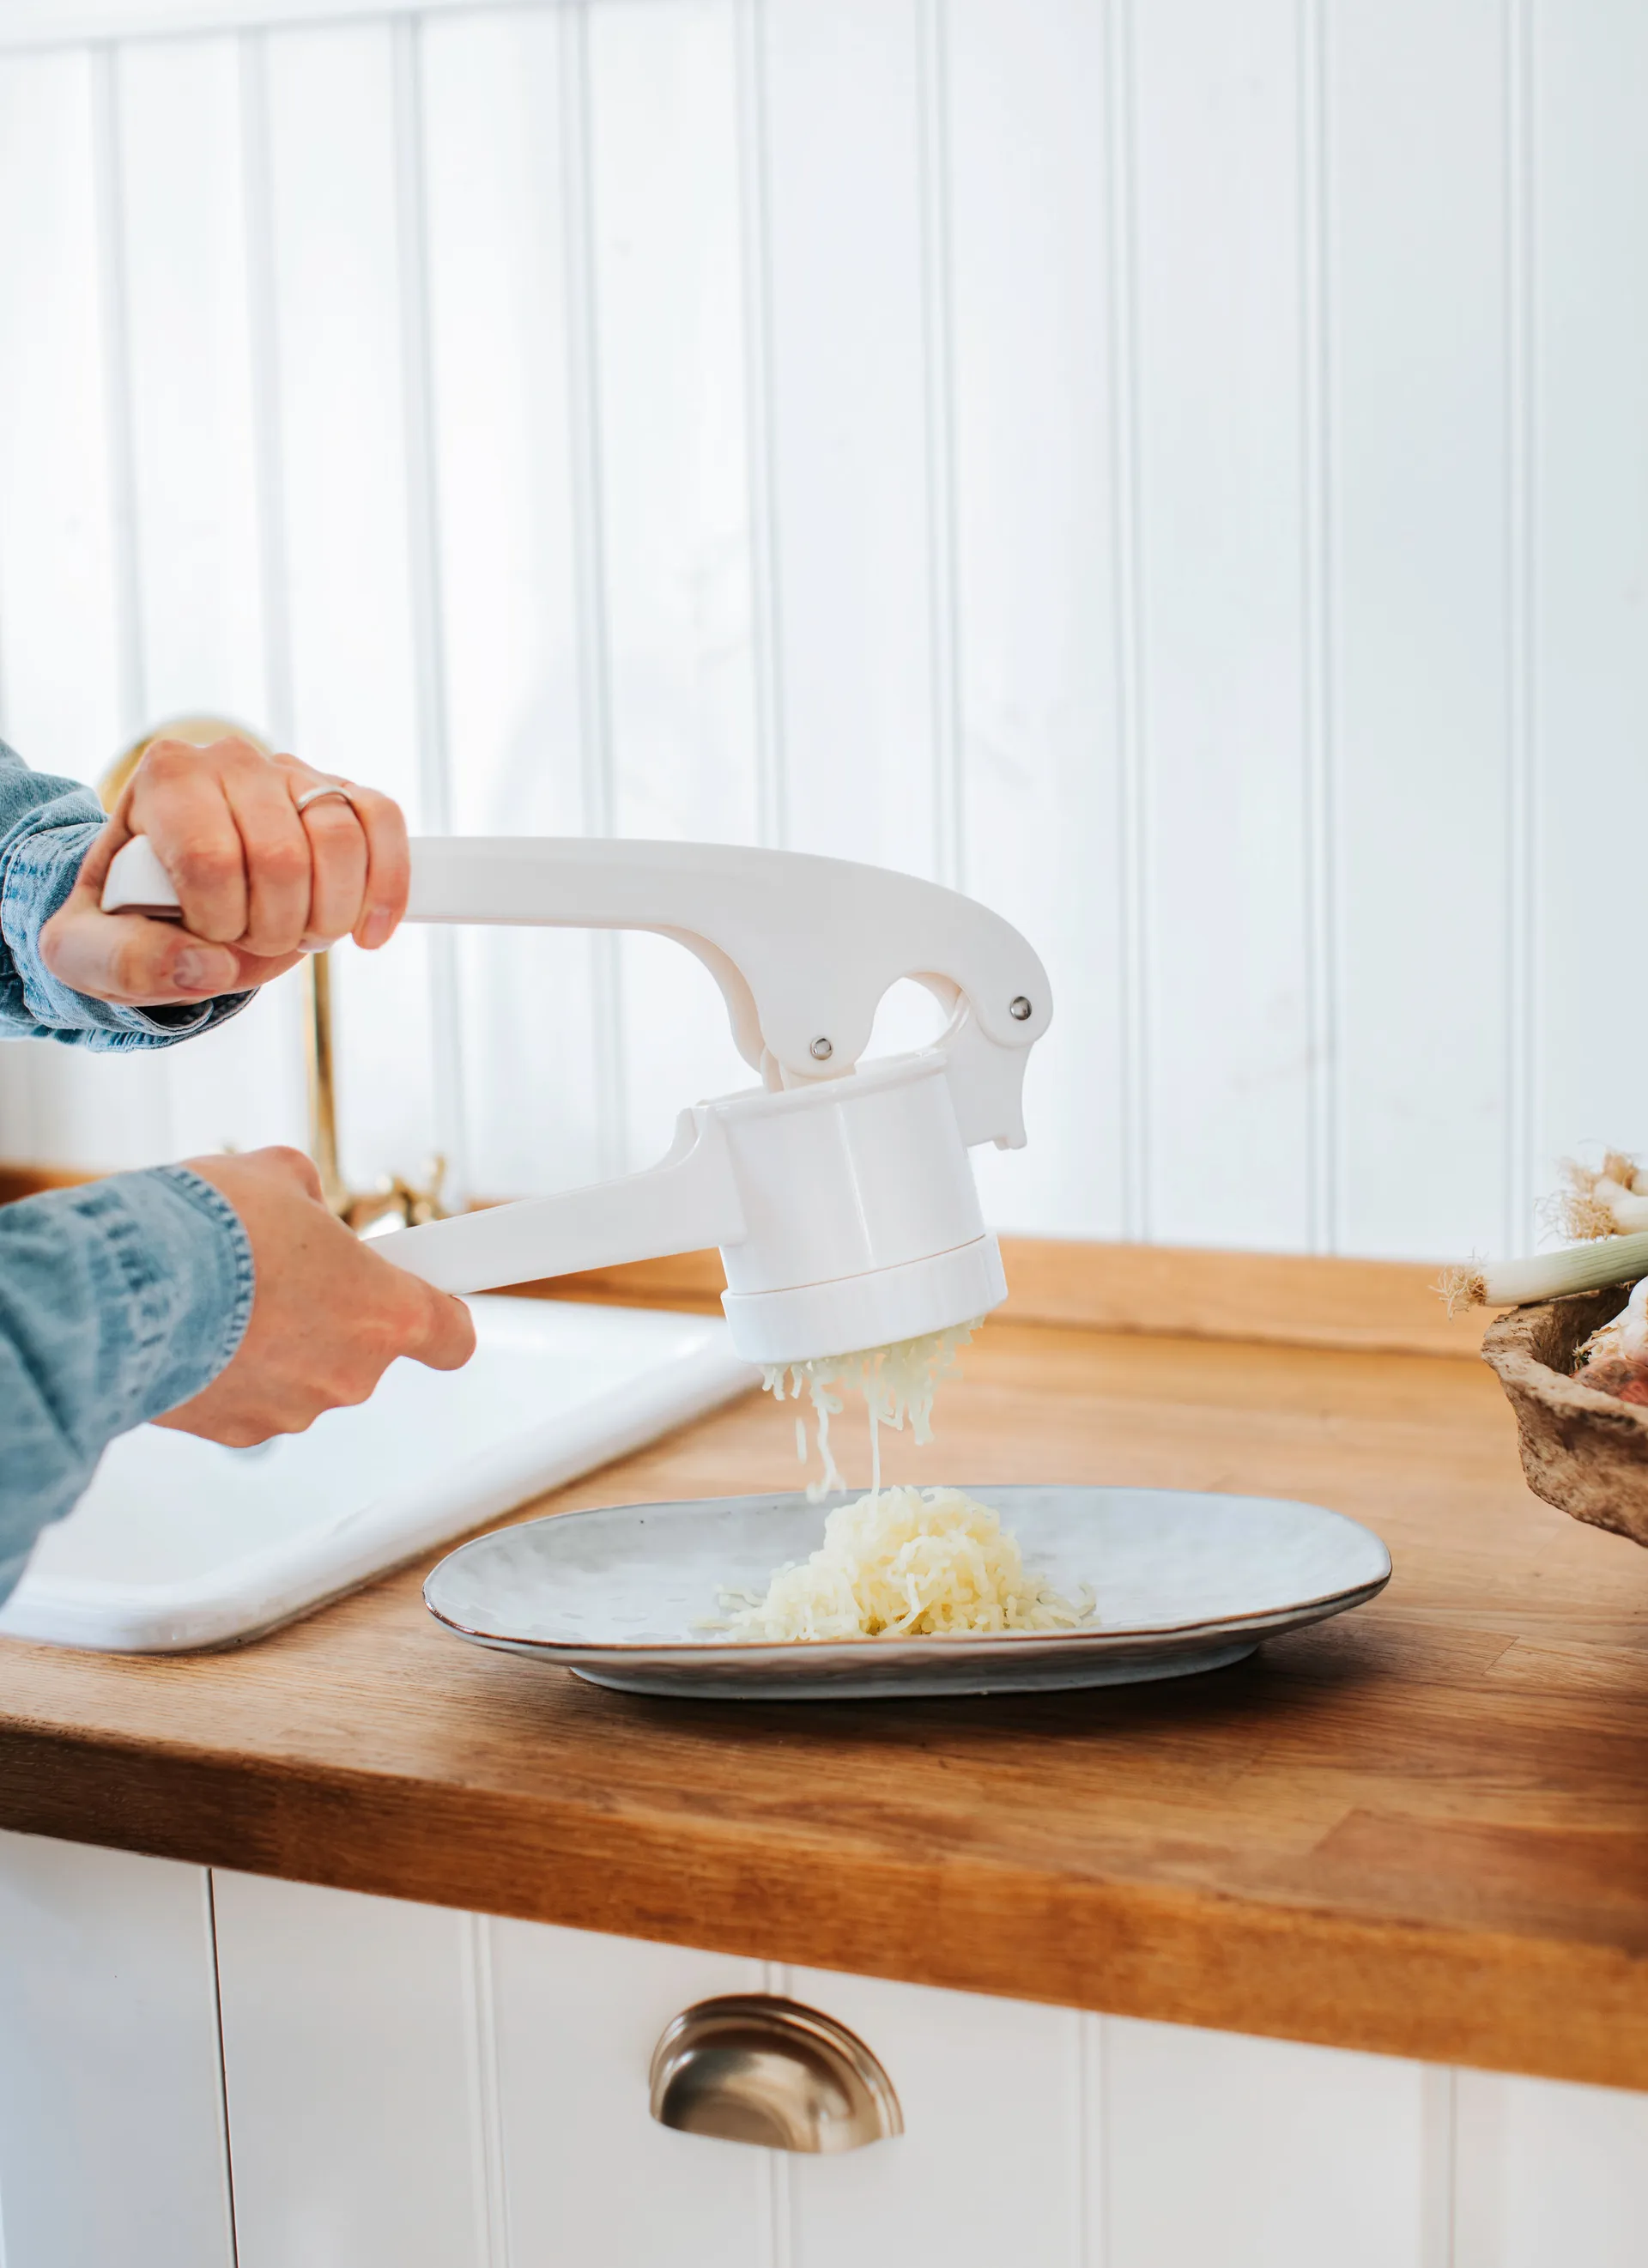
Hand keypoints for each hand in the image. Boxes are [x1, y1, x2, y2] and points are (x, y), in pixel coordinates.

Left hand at [39, 734, 410, 1008]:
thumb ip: (125, 960)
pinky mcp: (341, 793)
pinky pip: (384, 821)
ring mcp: (291, 772)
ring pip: (341, 840)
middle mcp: (229, 758)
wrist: (165, 895)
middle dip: (274, 927)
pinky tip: (370, 931)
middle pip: (282, 857)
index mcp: (164, 778)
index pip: (212, 859)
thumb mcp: (88, 950)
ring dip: (327, 916)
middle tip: (251, 940)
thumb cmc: (126, 916)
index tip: (204, 937)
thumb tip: (206, 966)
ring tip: (299, 932)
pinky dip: (388, 885)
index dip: (219, 922)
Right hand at [156, 1147, 474, 1445]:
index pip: (450, 1335)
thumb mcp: (276, 1176)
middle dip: (329, 1312)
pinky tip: (195, 1331)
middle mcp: (350, 1373)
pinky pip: (248, 1396)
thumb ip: (307, 1198)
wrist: (121, 1287)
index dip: (438, 1313)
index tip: (427, 1296)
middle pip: (361, 1348)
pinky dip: (228, 1369)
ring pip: (300, 1372)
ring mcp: (293, 1409)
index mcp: (384, 1312)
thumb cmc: (208, 1229)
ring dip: (274, 1341)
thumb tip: (299, 1204)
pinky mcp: (234, 1432)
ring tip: (225, 1295)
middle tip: (284, 1271)